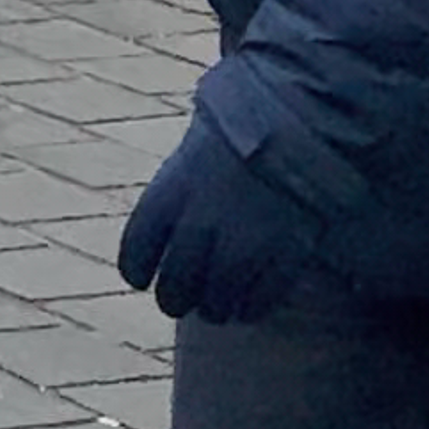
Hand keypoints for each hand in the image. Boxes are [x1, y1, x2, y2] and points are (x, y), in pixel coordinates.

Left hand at [119, 118, 315, 325]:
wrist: (293, 120)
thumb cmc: (236, 130)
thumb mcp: (190, 155)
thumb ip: (175, 198)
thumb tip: (165, 234)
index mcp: (168, 195)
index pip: (135, 254)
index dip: (137, 270)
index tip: (142, 277)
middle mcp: (199, 227)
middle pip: (174, 290)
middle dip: (176, 298)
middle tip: (182, 298)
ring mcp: (242, 247)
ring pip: (216, 306)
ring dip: (215, 308)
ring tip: (218, 304)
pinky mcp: (281, 259)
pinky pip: (258, 303)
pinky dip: (251, 308)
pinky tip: (249, 302)